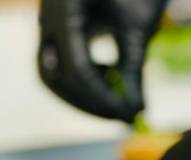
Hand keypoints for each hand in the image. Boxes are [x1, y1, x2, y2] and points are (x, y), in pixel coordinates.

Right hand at [38, 0, 165, 121]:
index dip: (102, 97)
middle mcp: (49, 17)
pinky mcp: (57, 34)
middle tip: (122, 115)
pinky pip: (59, 69)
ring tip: (118, 99)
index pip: (75, 67)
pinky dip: (83, 84)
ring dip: (84, 97)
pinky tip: (110, 79)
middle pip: (54, 77)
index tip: (128, 113)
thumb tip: (136, 110)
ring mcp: (49, 25)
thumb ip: (133, 67)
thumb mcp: (138, 25)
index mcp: (67, 8)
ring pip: (52, 77)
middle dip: (88, 102)